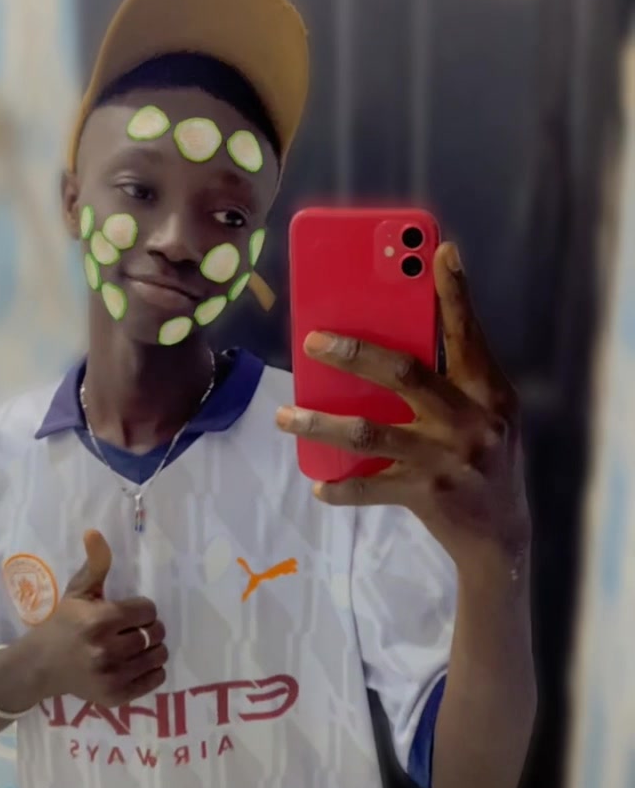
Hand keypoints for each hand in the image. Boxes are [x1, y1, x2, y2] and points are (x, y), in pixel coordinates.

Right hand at [24, 530, 167, 706]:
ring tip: (137, 646)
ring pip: (158, 656)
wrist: (40, 666)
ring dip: (154, 649)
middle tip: (134, 630)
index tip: (129, 612)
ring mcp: (111, 676)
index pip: (147, 610)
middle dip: (149, 628)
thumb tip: (95, 532)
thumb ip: (95, 564)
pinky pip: (155, 680)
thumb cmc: (63, 624)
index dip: (141, 609)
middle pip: (156, 632)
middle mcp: (106, 650)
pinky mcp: (115, 696)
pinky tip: (136, 664)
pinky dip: (152, 671)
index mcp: (99, 620)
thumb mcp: (77, 592)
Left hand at [276, 242, 530, 576]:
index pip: (467, 334)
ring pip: (368, 433)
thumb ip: (454, 377)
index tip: (439, 252)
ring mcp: (445, 459)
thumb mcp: (487, 412)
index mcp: (488, 392)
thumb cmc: (484, 457)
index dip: (455, 293)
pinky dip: (339, 487)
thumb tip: (397, 335)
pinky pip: (368, 488)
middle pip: (405, 373)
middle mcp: (469, 421)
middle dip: (354, 353)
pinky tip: (318, 483)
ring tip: (285, 417)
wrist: (501, 535)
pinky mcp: (424, 495)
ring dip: (319, 424)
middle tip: (311, 342)